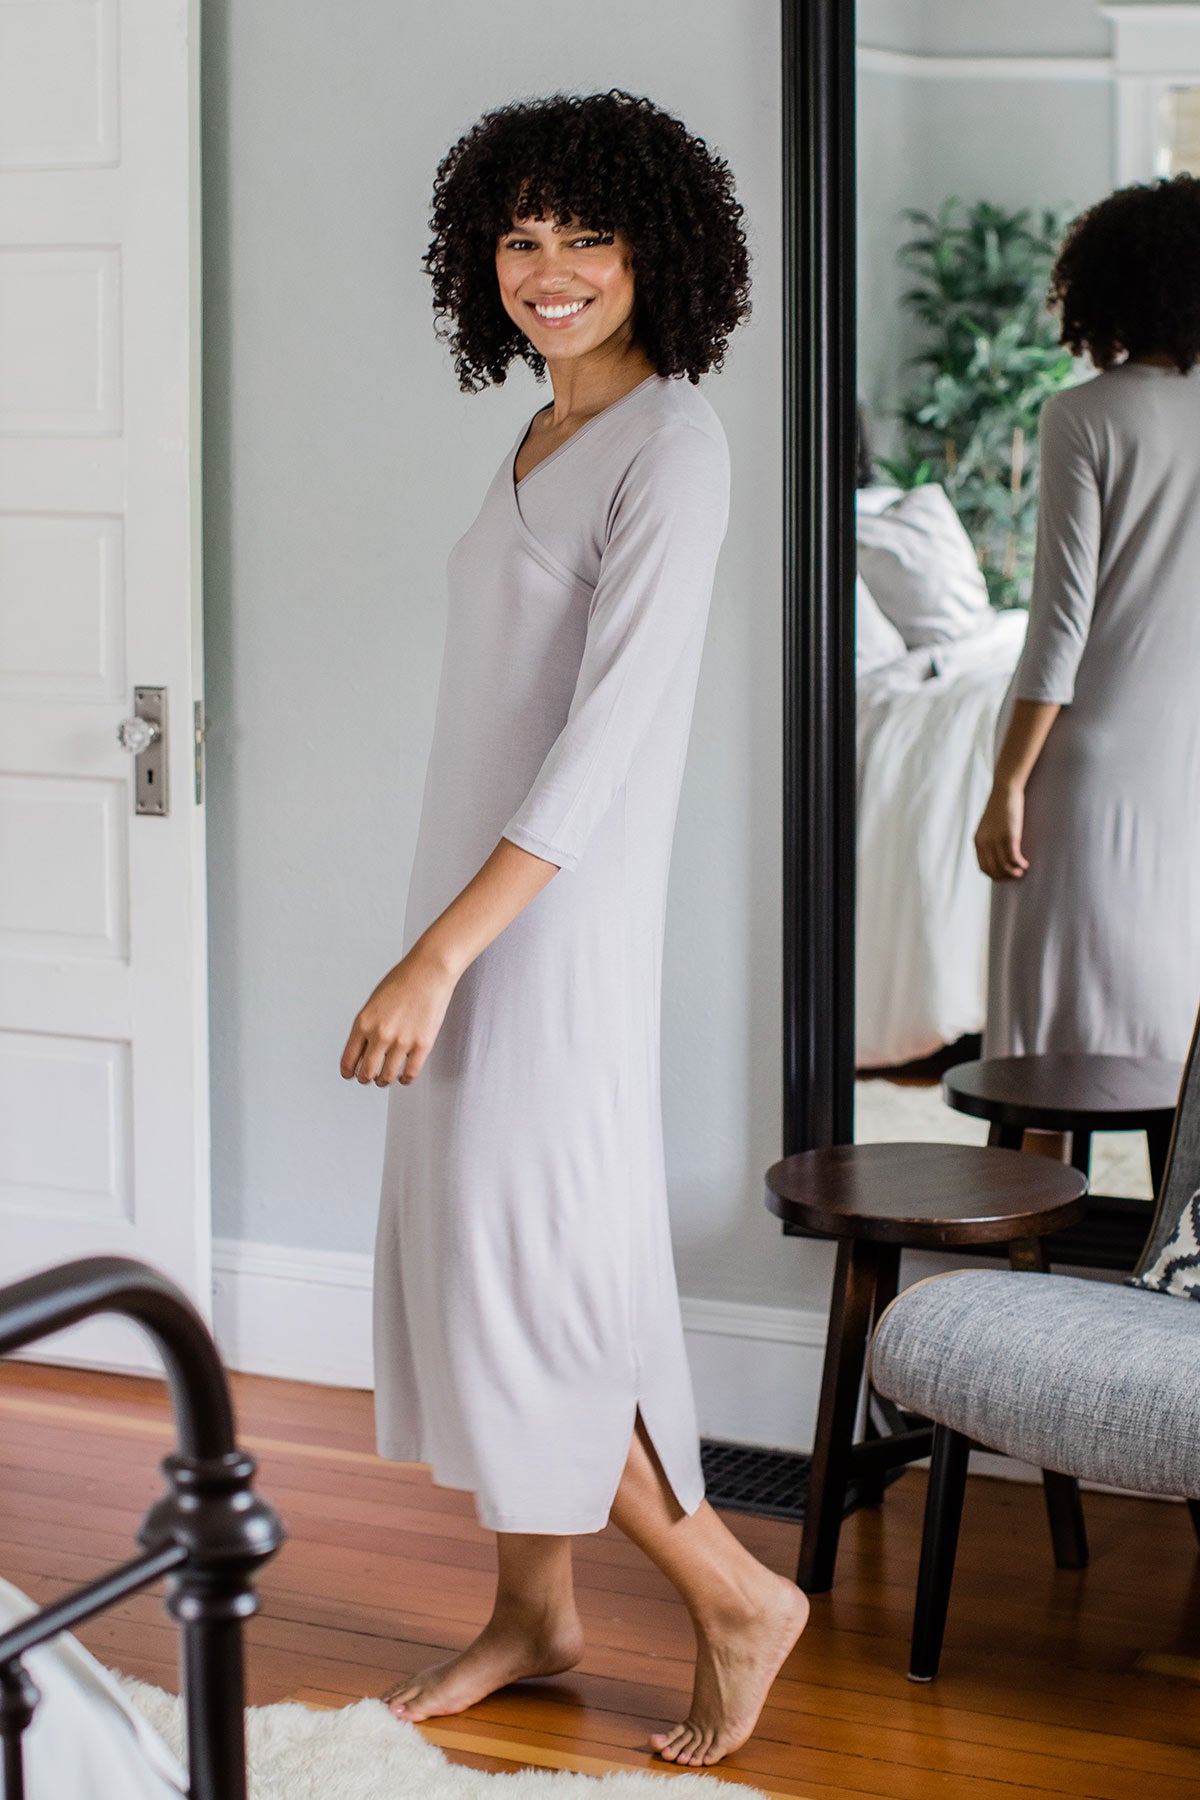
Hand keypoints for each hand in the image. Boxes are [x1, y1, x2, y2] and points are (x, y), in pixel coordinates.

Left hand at [340, 947, 457, 1086]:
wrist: (429, 971)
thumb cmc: (403, 981)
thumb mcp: (374, 1003)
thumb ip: (367, 1027)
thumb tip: (364, 1050)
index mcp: (363, 1023)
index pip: (348, 1059)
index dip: (348, 1071)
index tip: (350, 1074)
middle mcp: (380, 1035)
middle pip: (367, 1072)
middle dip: (366, 1078)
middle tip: (369, 1078)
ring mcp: (402, 1042)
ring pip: (387, 1077)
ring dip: (384, 1081)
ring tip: (385, 1079)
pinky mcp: (422, 1045)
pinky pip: (410, 1073)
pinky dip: (404, 1080)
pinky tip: (404, 1077)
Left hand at [974, 783, 1028, 881]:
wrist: (1004, 791)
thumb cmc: (999, 808)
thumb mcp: (988, 826)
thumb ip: (988, 840)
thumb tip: (996, 854)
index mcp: (978, 841)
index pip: (983, 867)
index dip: (994, 875)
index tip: (1004, 876)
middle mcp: (985, 842)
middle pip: (994, 869)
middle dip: (1005, 877)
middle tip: (1015, 877)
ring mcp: (997, 839)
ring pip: (1004, 866)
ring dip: (1014, 873)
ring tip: (1021, 872)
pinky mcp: (1010, 835)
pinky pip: (1013, 857)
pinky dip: (1020, 864)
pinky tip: (1025, 864)